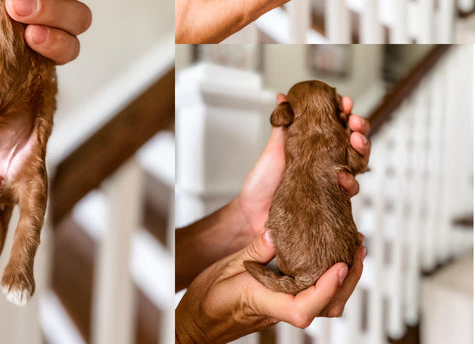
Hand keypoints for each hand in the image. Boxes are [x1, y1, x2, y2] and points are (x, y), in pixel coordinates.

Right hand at [176, 230, 365, 342]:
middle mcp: (279, 308)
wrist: (197, 323)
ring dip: (343, 279)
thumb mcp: (228, 268)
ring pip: (324, 303)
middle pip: (326, 307)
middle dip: (348, 280)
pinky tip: (328, 258)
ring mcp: (282, 307)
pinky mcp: (281, 301)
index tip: (339, 266)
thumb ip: (255, 252)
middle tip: (358, 248)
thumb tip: (277, 233)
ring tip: (352, 250)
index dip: (326, 289)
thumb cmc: (207, 302)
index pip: (305, 307)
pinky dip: (327, 278)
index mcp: (264, 302)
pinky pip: (311, 294)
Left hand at [236, 93, 369, 241]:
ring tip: (355, 142)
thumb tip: (283, 96)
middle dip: (360, 130)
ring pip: (357, 166)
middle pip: (354, 145)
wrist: (252, 215)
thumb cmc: (263, 182)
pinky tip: (345, 178)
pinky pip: (347, 194)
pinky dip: (351, 185)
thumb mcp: (274, 149)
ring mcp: (330, 184)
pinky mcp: (331, 204)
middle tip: (355, 123)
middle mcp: (327, 165)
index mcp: (316, 149)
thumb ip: (283, 124)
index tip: (345, 103)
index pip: (338, 128)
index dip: (345, 114)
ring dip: (361, 151)